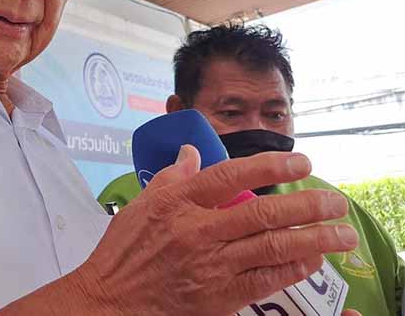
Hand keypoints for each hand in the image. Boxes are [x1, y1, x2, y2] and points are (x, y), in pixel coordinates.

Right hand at [73, 146, 359, 314]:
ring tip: (341, 233)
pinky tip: (311, 260)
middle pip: (262, 213)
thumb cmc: (122, 252)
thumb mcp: (139, 205)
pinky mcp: (218, 297)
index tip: (301, 161)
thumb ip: (172, 177)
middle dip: (306, 205)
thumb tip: (192, 152)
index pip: (230, 176)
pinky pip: (264, 280)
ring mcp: (210, 266)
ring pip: (271, 248)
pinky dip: (291, 269)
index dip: (270, 166)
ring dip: (312, 239)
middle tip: (335, 201)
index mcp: (177, 204)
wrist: (110, 300)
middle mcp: (197, 232)